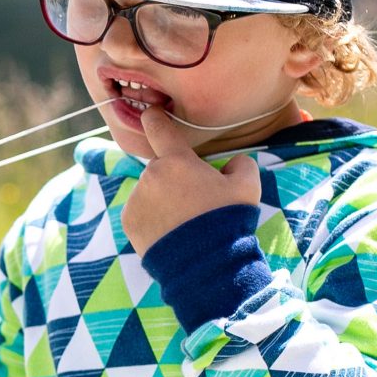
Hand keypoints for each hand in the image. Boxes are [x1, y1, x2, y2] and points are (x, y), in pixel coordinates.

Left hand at [121, 108, 261, 254]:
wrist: (205, 263)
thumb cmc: (227, 220)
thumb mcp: (247, 187)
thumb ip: (241, 164)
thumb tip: (233, 162)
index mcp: (177, 161)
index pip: (159, 128)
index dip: (154, 118)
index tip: (150, 113)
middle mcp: (151, 175)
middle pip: (161, 169)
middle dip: (174, 179)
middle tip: (196, 203)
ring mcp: (137, 198)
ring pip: (150, 191)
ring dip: (162, 200)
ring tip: (184, 223)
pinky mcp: (128, 220)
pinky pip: (140, 212)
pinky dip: (152, 218)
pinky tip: (171, 233)